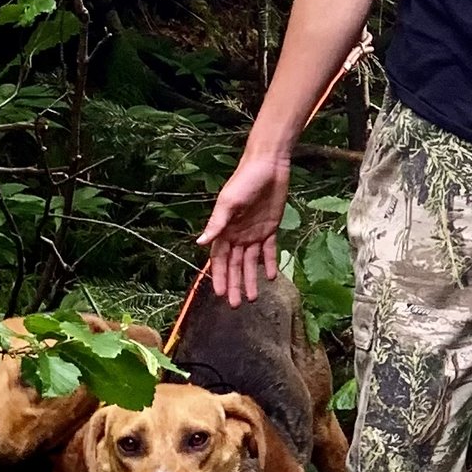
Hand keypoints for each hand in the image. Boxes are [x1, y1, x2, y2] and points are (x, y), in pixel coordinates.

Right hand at [200, 141, 291, 302]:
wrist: (268, 166)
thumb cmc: (244, 181)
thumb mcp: (229, 203)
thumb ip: (217, 224)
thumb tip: (200, 243)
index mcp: (224, 230)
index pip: (219, 259)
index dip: (219, 277)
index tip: (220, 295)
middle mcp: (237, 234)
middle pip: (235, 265)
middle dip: (235, 284)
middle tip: (237, 305)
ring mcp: (253, 233)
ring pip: (251, 262)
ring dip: (251, 279)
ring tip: (254, 298)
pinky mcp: (269, 228)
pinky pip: (268, 250)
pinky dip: (269, 263)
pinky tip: (271, 277)